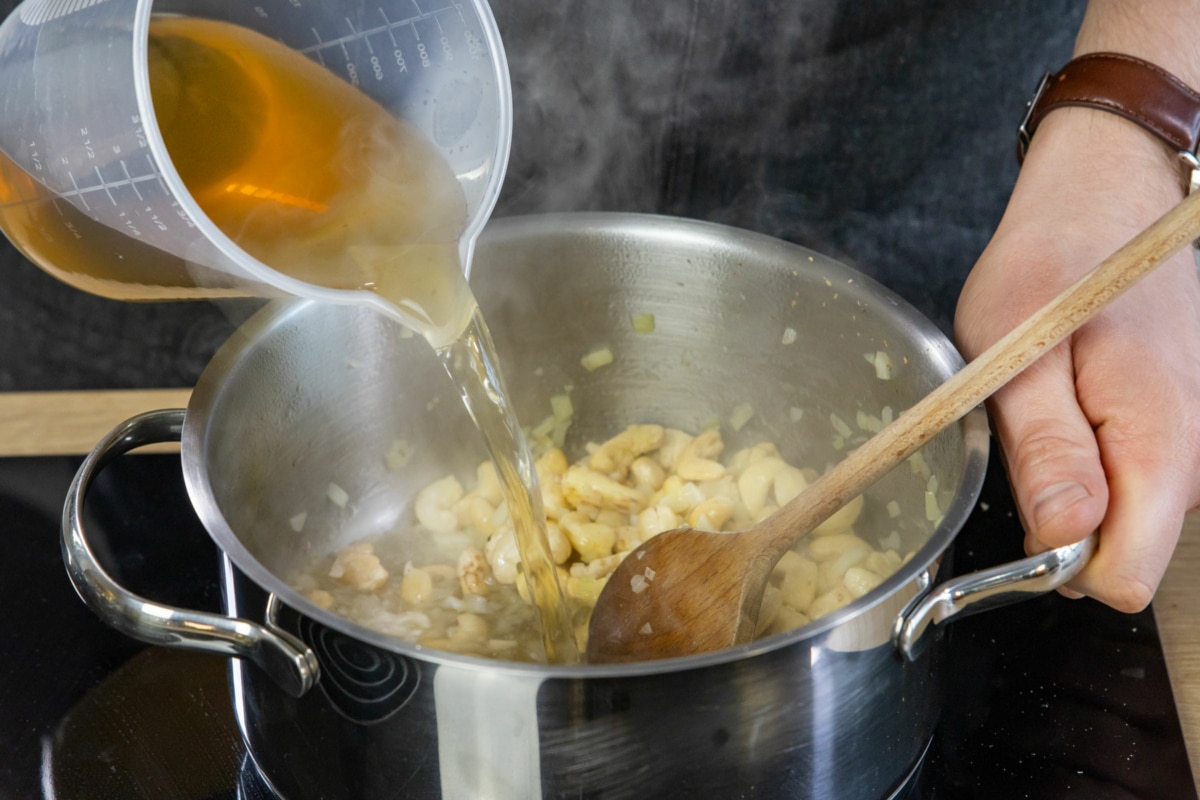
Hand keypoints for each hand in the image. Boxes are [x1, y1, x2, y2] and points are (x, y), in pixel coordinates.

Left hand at [954, 107, 1199, 611]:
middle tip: (1025, 432)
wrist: (1105, 202)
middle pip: (1118, 553)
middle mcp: (1192, 457)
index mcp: (1159, 442)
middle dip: (1057, 518)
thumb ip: (1047, 451)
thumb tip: (1064, 538)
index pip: (1123, 578)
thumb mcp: (1018, 356)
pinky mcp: (1177, 433)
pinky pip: (1126, 483)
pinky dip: (1087, 459)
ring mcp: (1190, 446)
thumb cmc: (1053, 266)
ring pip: (1119, 519)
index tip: (1020, 507)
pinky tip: (1071, 403)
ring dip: (1068, 481)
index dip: (1057, 564)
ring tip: (1046, 405)